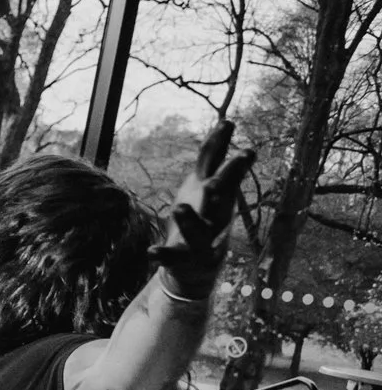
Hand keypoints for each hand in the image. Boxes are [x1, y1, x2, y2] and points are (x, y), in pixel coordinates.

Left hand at [151, 119, 253, 298]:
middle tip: (217, 182)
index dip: (232, 161)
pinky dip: (163, 255)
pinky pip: (173, 258)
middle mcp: (215, 220)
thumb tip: (227, 122)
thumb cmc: (202, 217)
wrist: (195, 267)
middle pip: (221, 205)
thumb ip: (212, 157)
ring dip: (191, 221)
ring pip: (200, 233)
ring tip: (179, 208)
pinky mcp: (184, 261)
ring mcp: (201, 242)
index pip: (226, 176)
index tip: (239, 146)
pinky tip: (150, 251)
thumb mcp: (204, 184)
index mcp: (219, 200)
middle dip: (222, 193)